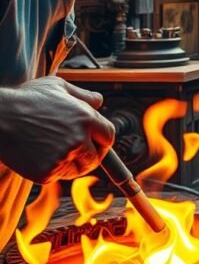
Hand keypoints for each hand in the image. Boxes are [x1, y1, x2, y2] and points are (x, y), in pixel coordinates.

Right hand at [0, 77, 114, 182]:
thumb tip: (99, 103)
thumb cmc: (25, 99)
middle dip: (89, 155)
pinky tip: (38, 156)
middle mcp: (79, 139)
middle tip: (75, 152)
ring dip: (72, 165)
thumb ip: (83, 95)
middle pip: (96, 157)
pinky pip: (56, 176)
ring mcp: (63, 157)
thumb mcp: (57, 86)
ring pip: (78, 169)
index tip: (94, 143)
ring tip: (56, 153)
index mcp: (86, 118)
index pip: (108, 136)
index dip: (101, 140)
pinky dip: (50, 170)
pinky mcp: (47, 173)